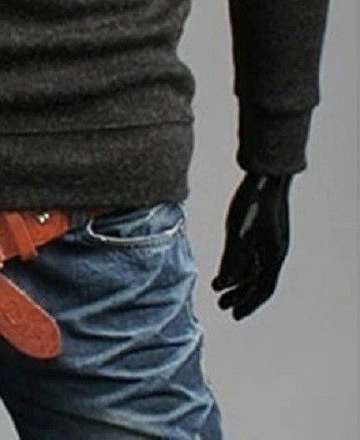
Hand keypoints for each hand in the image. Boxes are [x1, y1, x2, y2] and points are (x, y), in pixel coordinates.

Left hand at [211, 171, 292, 319]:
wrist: (264, 174)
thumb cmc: (252, 202)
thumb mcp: (237, 231)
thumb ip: (232, 257)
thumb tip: (224, 282)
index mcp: (274, 255)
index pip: (263, 288)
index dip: (249, 304)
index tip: (233, 316)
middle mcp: (273, 251)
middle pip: (258, 281)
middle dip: (240, 295)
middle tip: (221, 306)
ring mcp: (267, 241)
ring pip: (252, 268)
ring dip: (236, 280)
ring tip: (217, 290)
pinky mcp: (259, 230)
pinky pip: (250, 255)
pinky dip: (236, 264)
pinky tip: (221, 269)